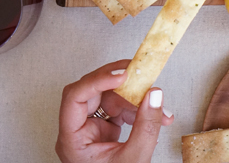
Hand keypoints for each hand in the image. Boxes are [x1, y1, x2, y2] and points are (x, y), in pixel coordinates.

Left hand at [56, 61, 173, 162]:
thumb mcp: (134, 160)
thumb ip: (146, 126)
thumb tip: (155, 94)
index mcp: (71, 140)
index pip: (75, 97)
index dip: (98, 80)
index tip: (124, 74)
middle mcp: (76, 131)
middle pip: (93, 92)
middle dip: (122, 85)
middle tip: (143, 75)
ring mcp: (89, 130)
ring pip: (108, 98)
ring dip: (135, 98)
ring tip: (156, 105)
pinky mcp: (102, 131)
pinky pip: (118, 109)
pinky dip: (137, 109)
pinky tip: (152, 114)